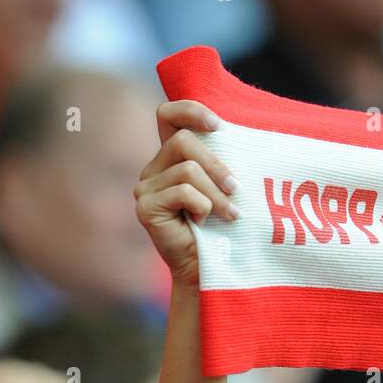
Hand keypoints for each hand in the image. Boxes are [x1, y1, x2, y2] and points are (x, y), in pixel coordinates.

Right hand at [134, 101, 238, 287]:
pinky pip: (182, 191)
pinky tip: (203, 222)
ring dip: (216, 194)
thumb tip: (237, 133)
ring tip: (230, 214)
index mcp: (170, 158)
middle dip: (217, 165)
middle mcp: (154, 169)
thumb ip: (222, 160)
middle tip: (237, 190)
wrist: (210, 271)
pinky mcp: (145, 207)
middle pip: (183, 141)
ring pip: (186, 169)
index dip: (190, 111)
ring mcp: (145, 188)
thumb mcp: (224, 188)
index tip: (219, 127)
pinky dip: (202, 206)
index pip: (168, 115)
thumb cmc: (223, 230)